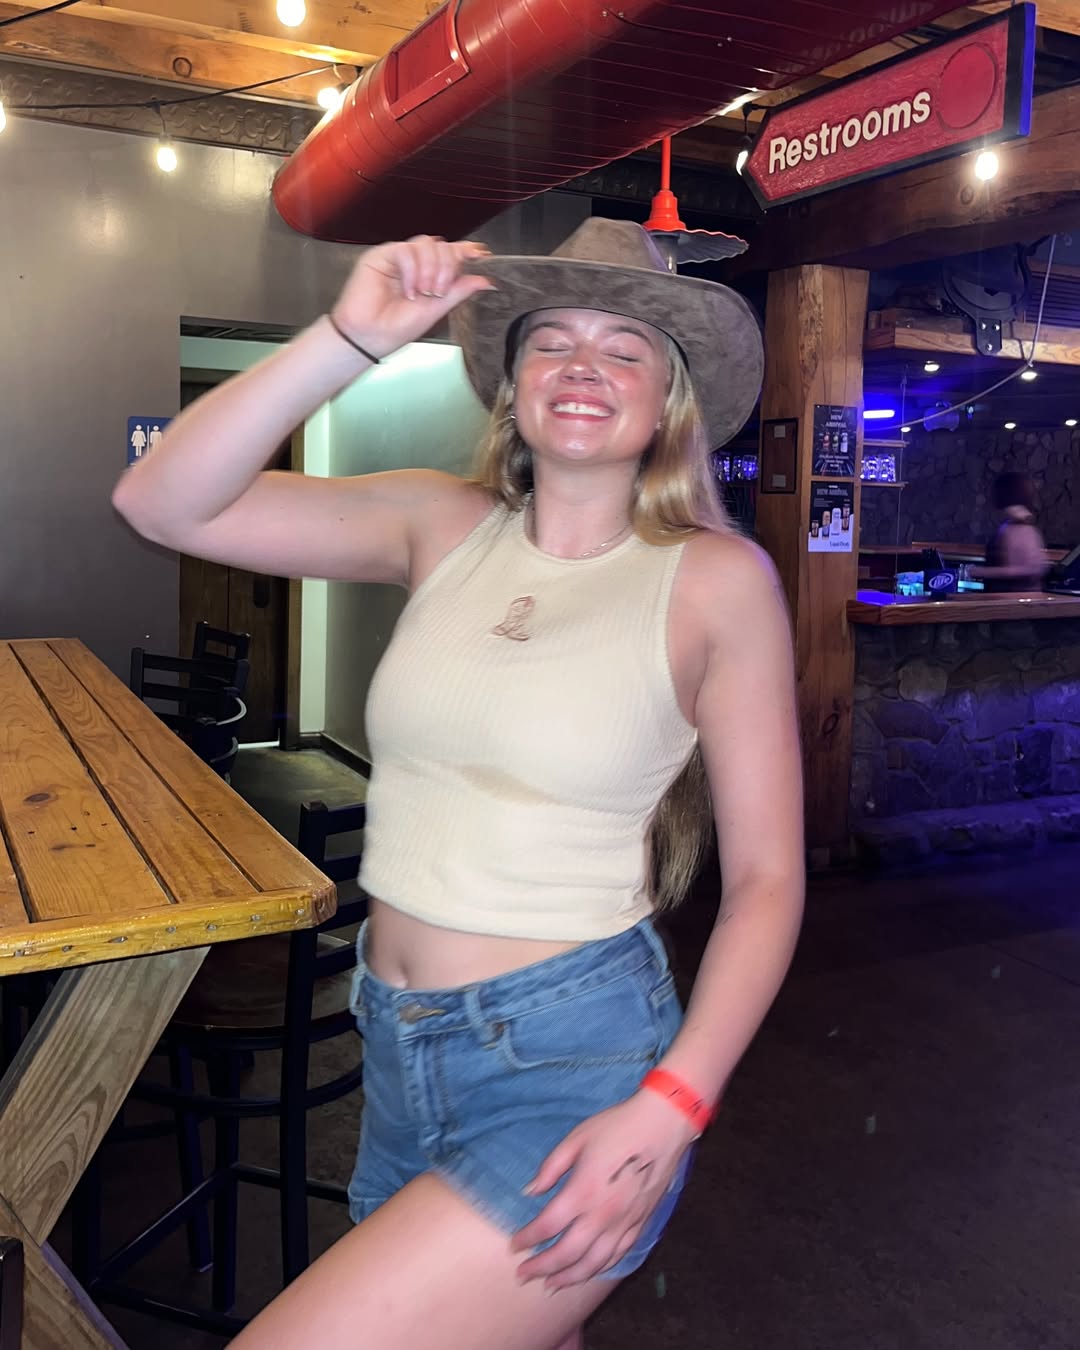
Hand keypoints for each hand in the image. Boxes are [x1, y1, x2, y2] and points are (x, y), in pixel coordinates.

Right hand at [330, 235, 494, 359]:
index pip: (450, 254)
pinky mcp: (382, 255)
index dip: (465, 251)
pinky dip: (411, 270)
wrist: (370, 337)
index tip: (480, 254)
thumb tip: (485, 281)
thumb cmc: (396, 328)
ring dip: (430, 269)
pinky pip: (405, 250)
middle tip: (437, 292)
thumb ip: (459, 291)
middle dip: (446, 268)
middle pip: (441, 246)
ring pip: (426, 244)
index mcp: (429, 275)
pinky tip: (408, 290)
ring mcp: (399, 258)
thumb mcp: (437, 310)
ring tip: (423, 293)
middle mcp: (415, 264)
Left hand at [511, 1089, 695, 1291]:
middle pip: (567, 1254)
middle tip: (524, 1274)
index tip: (514, 1246)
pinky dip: (600, 1268)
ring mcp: (624, 1223)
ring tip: (552, 1285)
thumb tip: (530, 1191)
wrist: (662, 1126)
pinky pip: (618, 1255)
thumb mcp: (577, 1138)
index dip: (527, 1239)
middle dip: (542, 1267)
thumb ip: (551, 1167)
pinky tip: (589, 1270)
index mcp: (582, 1191)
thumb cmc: (617, 1127)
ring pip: (594, 1263)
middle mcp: (602, 1215)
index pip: (547, 1226)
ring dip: (570, 1278)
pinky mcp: (640, 1223)